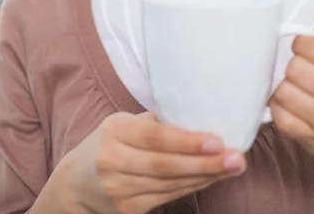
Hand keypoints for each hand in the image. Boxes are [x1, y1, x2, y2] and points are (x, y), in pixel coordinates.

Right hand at [63, 111, 245, 213]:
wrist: (76, 183)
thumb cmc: (110, 142)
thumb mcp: (125, 123)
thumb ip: (156, 120)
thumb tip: (199, 109)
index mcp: (114, 131)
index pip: (154, 137)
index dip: (186, 141)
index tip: (217, 140)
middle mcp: (113, 161)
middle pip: (165, 165)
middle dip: (205, 163)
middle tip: (237, 158)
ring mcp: (119, 189)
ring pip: (170, 184)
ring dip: (206, 177)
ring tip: (233, 167)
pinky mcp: (128, 210)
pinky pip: (167, 197)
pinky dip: (193, 187)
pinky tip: (212, 178)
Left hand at [269, 15, 313, 174]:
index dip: (300, 43)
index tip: (302, 47)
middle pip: (296, 68)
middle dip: (292, 64)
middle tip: (298, 68)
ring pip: (284, 92)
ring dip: (283, 85)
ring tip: (293, 85)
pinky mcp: (311, 139)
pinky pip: (281, 117)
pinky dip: (278, 107)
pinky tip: (287, 102)